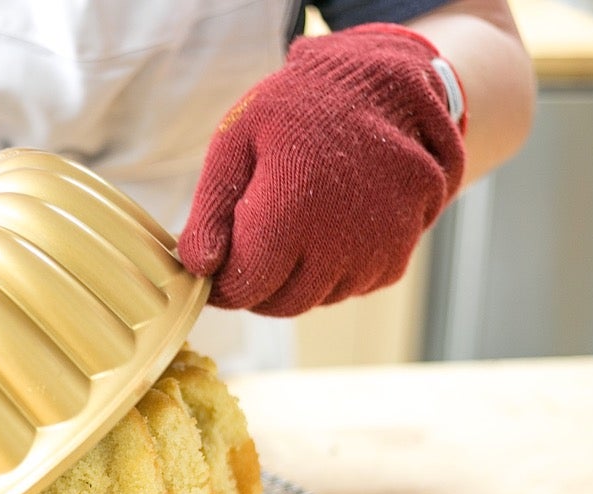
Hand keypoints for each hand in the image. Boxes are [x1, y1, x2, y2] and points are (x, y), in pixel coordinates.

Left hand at [179, 23, 466, 315]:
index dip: (221, 283)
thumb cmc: (300, 109)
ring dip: (294, 279)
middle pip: (279, 303)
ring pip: (315, 300)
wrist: (387, 90)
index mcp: (290, 215)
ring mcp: (372, 255)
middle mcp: (336, 245)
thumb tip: (197, 267)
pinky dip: (332, 271)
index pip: (244, 287)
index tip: (213, 264)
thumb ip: (211, 210)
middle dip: (256, 285)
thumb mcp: (237, 141)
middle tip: (248, 247)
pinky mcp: (395, 260)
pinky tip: (328, 226)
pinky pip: (350, 288)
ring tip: (291, 226)